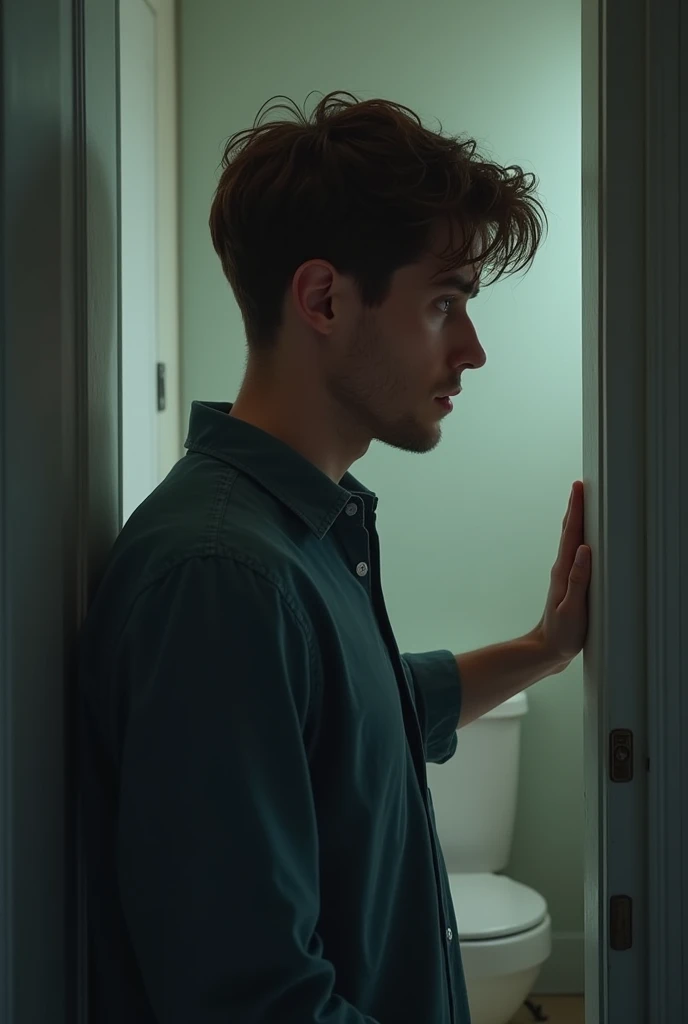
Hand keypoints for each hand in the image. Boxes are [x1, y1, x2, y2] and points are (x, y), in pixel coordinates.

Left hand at [531, 480, 591, 668]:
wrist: (547, 650)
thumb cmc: (562, 633)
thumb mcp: (573, 608)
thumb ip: (579, 579)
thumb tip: (585, 550)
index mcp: (564, 571)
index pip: (571, 534)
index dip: (576, 509)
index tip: (578, 487)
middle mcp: (563, 569)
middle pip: (569, 532)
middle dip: (575, 507)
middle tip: (580, 485)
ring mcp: (565, 576)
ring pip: (571, 541)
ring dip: (576, 520)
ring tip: (583, 502)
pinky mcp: (570, 584)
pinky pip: (576, 554)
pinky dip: (580, 539)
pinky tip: (586, 539)